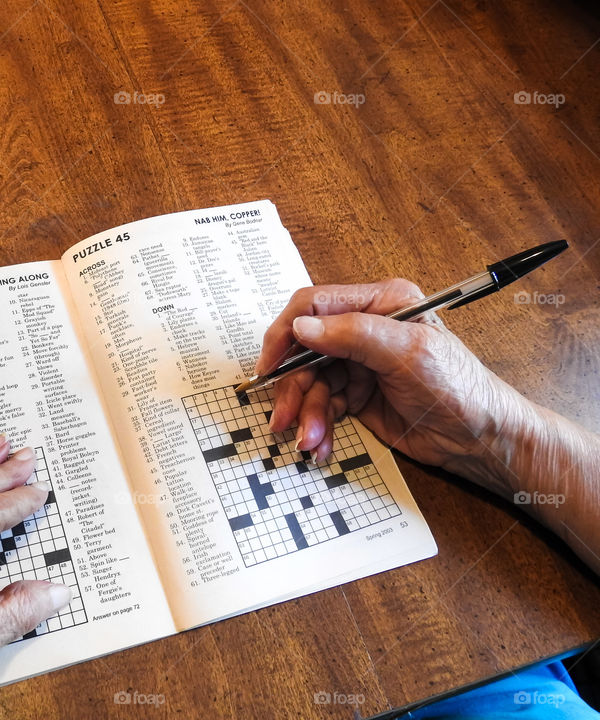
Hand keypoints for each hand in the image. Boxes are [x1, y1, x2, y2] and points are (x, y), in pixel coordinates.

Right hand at [256, 279, 527, 486]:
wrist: (482, 440)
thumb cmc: (459, 388)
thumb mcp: (408, 353)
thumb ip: (353, 334)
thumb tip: (301, 328)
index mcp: (379, 303)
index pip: (314, 306)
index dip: (285, 334)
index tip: (270, 366)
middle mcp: (363, 329)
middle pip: (304, 351)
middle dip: (292, 387)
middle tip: (284, 418)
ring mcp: (358, 364)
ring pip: (309, 383)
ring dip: (304, 413)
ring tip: (310, 441)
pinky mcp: (357, 395)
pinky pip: (321, 407)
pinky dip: (316, 426)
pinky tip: (321, 444)